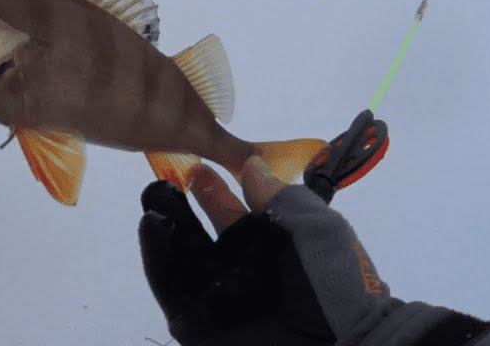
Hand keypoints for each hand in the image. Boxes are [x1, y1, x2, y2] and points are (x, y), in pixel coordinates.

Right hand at [139, 159, 489, 345]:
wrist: (340, 345)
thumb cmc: (336, 284)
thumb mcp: (318, 228)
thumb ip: (282, 196)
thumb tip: (251, 164)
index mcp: (272, 245)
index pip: (235, 210)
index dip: (216, 187)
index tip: (196, 161)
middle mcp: (243, 269)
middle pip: (202, 230)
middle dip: (183, 201)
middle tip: (164, 174)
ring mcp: (218, 295)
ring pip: (182, 254)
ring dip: (166, 224)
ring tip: (152, 195)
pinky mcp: (196, 321)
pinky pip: (170, 286)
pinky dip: (156, 257)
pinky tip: (150, 226)